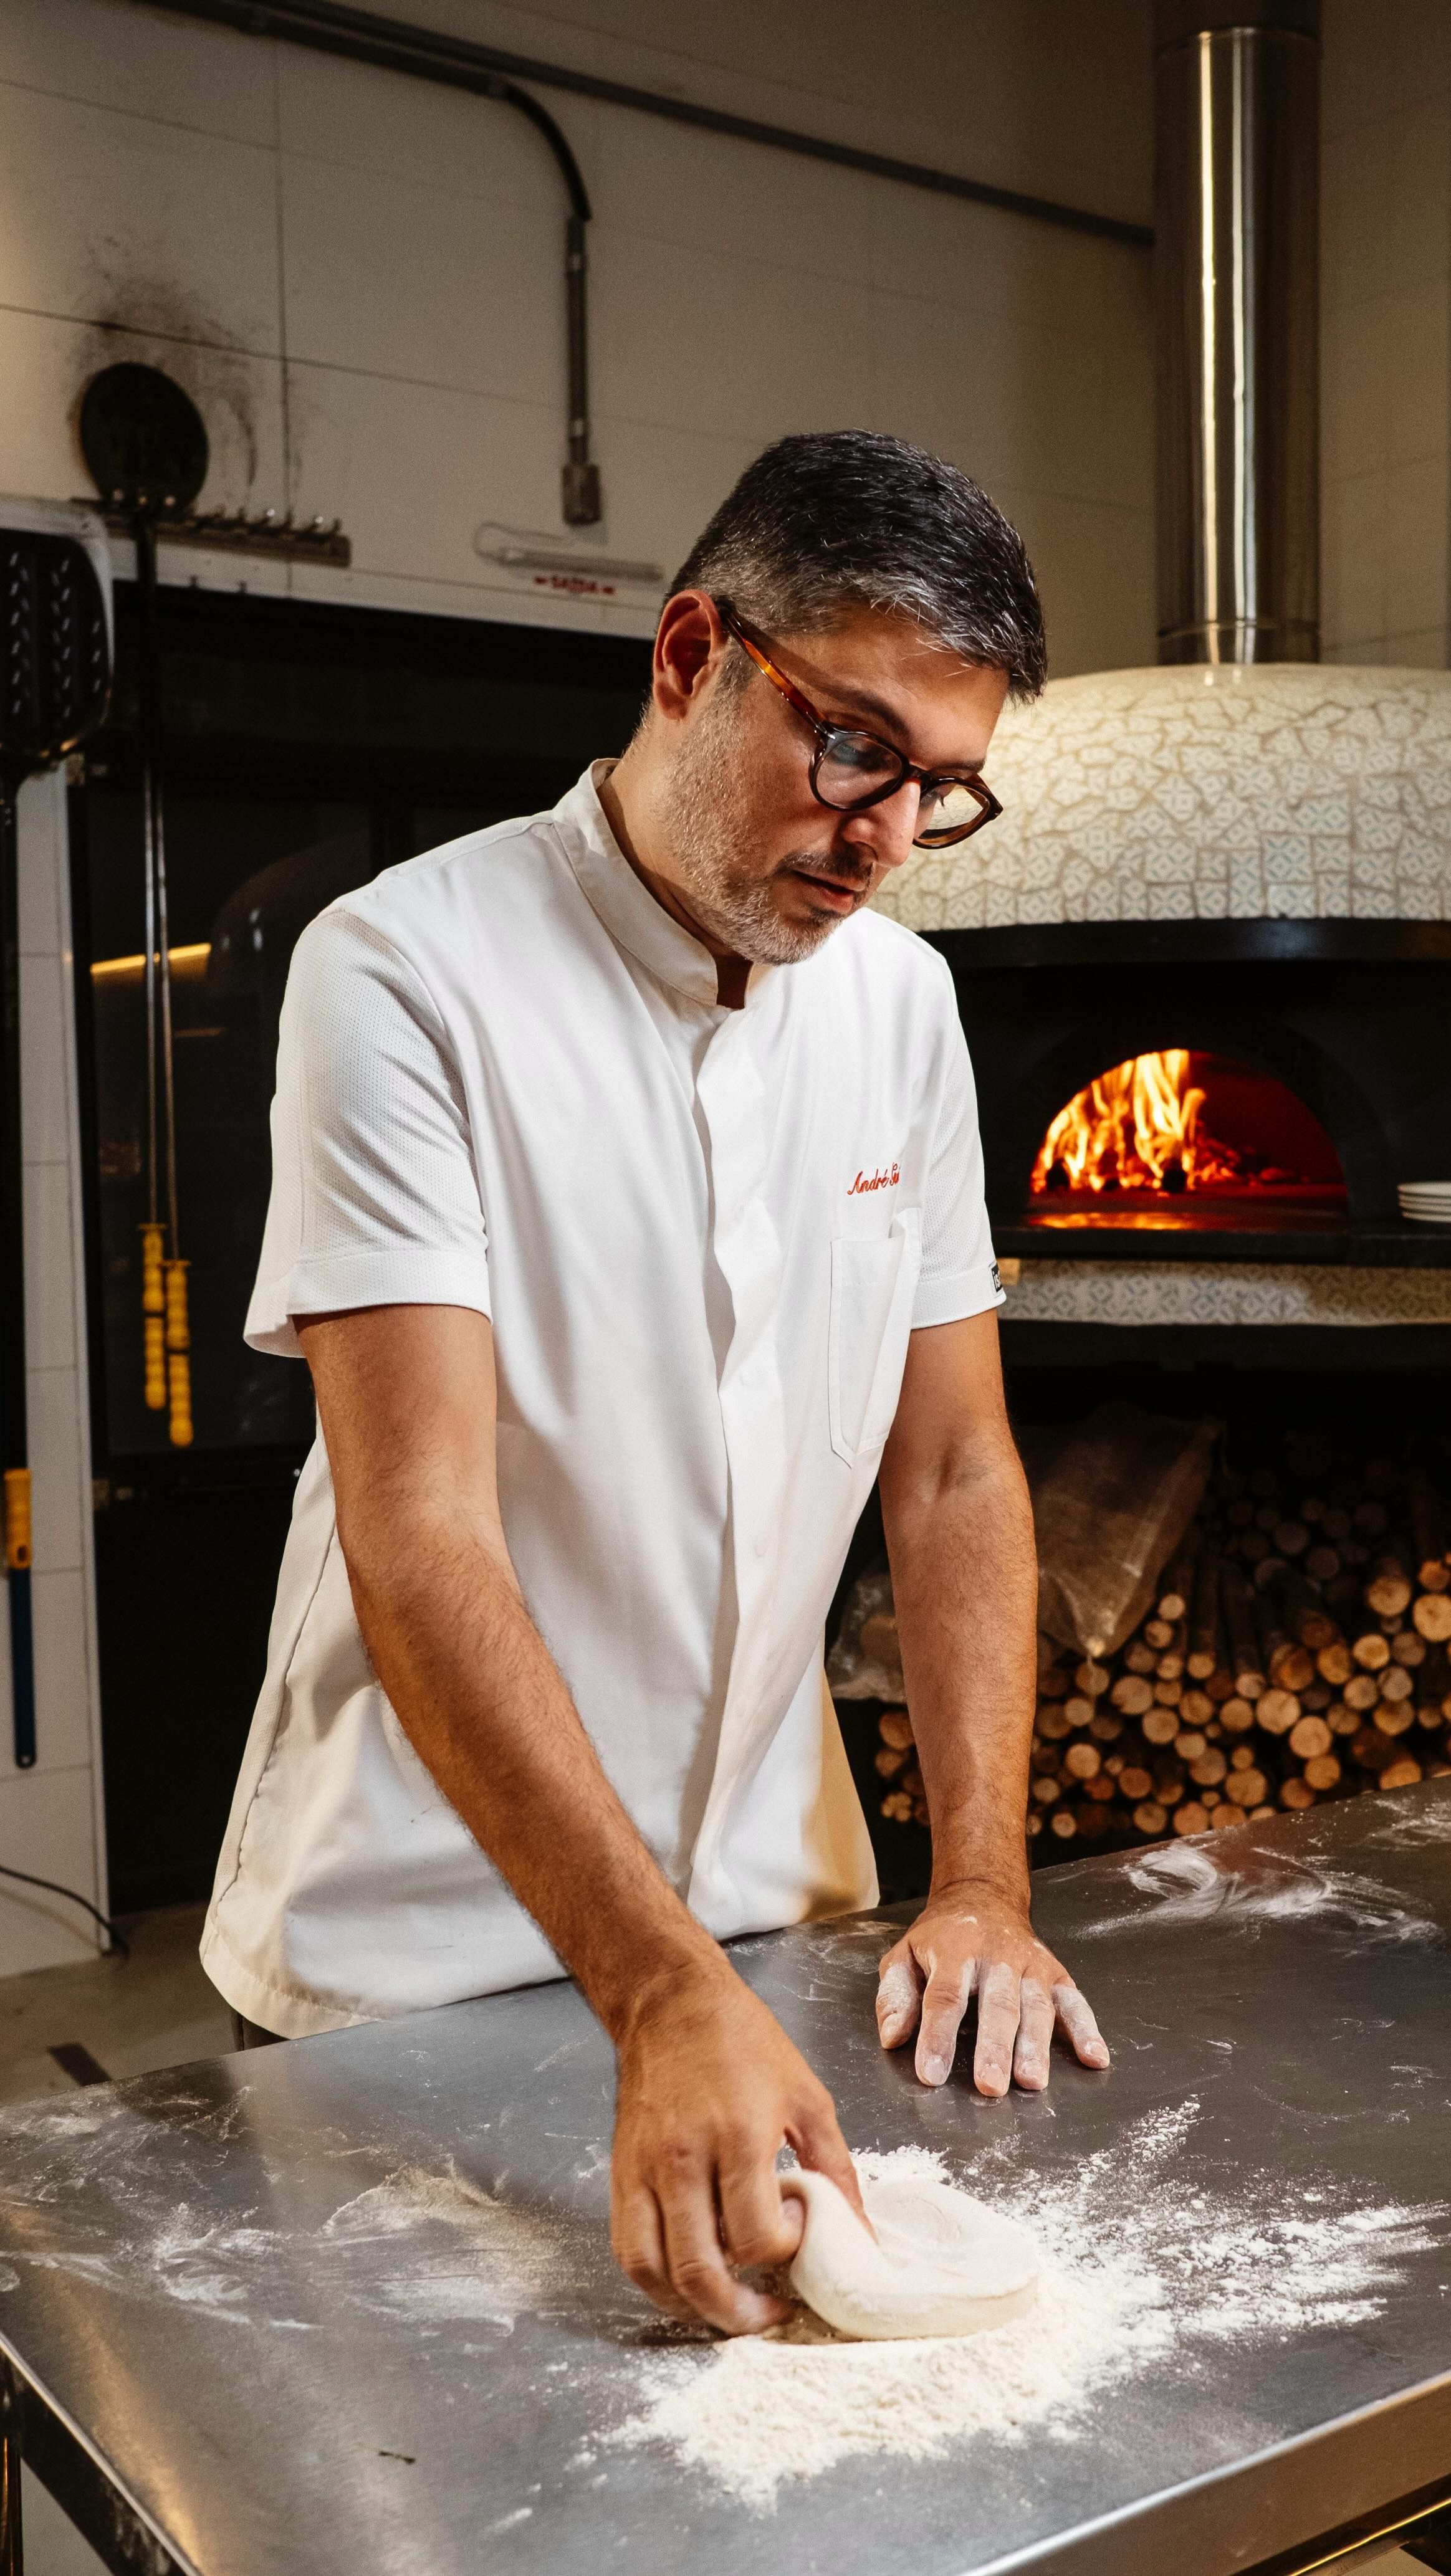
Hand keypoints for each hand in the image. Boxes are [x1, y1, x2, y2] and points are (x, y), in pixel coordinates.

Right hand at [611, 1952, 863, 2334]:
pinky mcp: (621, 2174)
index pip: (755, 2235)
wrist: (671, 2003)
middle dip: (739, 2313)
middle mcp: (682, 2160)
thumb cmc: (744, 2042)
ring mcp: (644, 2170)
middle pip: (701, 2270)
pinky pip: (627, 2249)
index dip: (784, 2252)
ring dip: (694, 2308)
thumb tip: (859, 2234)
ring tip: (730, 2309)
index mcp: (736, 2137)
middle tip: (770, 2313)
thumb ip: (835, 2170)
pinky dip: (655, 2280)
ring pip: (655, 2272)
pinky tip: (687, 2281)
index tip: (797, 2232)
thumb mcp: (807, 2096)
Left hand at [876, 1880, 1108, 2094]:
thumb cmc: (940, 1938)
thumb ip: (895, 1995)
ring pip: (1036, 2005)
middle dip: (994, 2047)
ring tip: (1031, 2082)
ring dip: (1036, 2046)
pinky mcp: (1056, 1973)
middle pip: (997, 2004)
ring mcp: (1031, 1964)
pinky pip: (1075, 2001)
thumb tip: (893, 2037)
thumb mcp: (904, 1954)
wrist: (983, 1897)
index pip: (945, 1996)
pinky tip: (1095, 2059)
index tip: (931, 2075)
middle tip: (990, 2086)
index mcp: (955, 1949)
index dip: (938, 2036)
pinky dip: (1087, 2030)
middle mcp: (997, 1956)